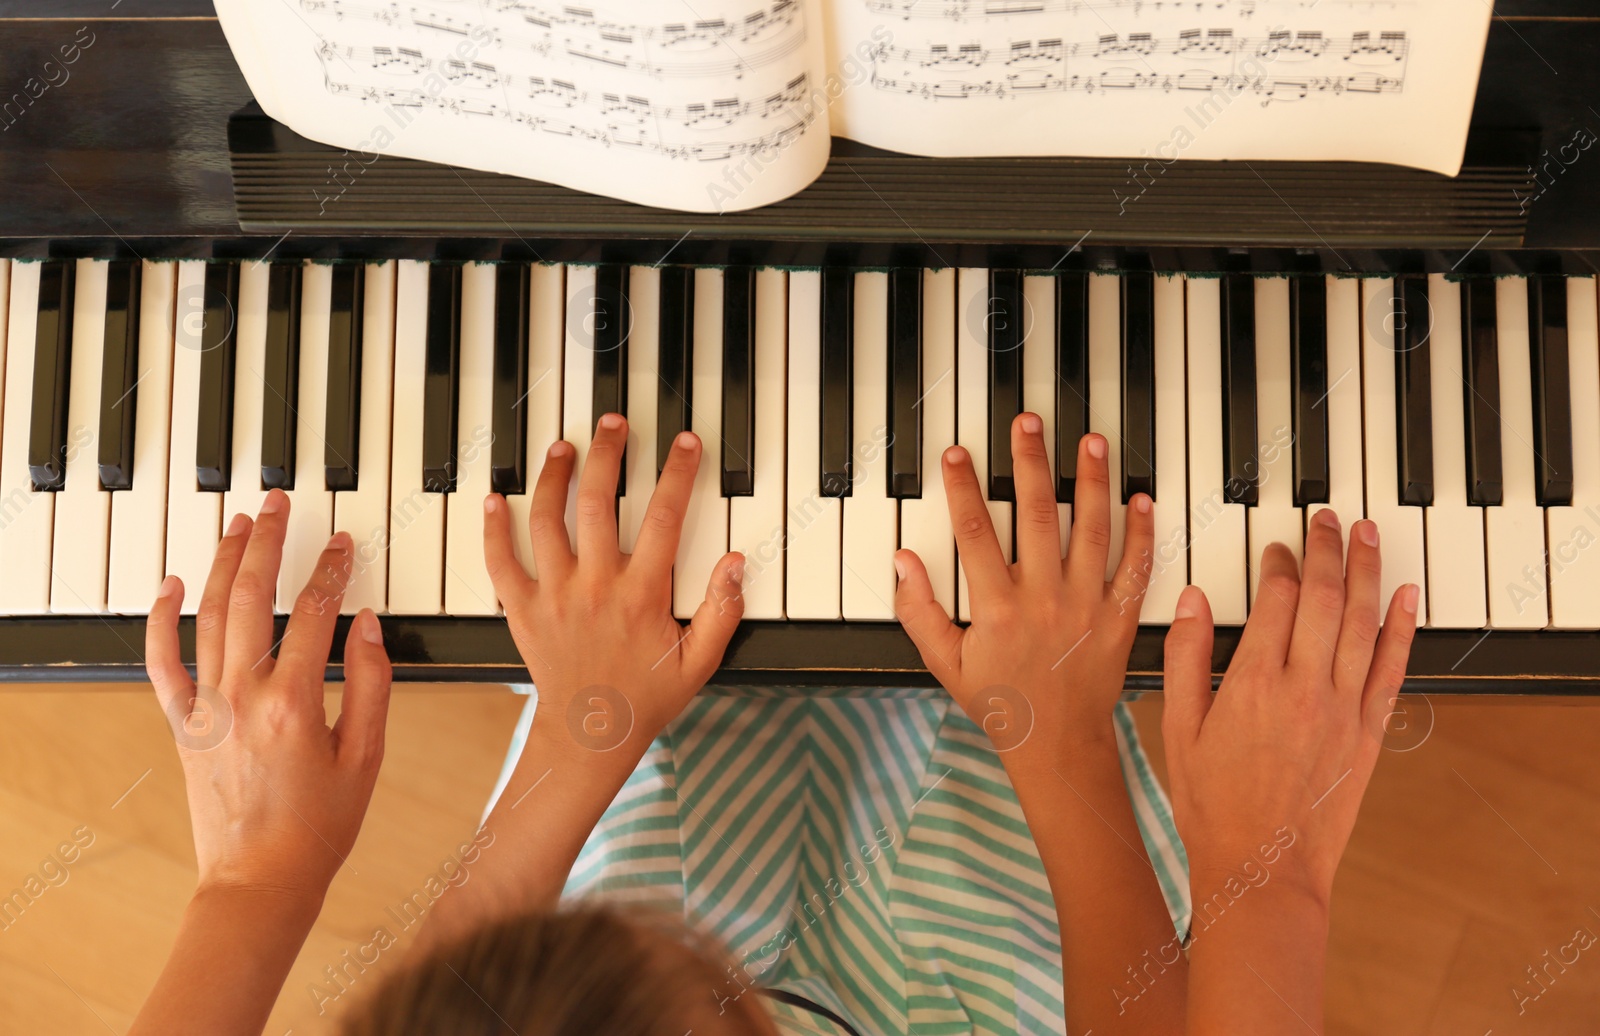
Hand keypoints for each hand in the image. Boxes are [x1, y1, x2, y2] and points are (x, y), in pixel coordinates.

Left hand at [145, 489, 392, 902]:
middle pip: (252, 596)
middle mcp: (242, 695)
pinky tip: (168, 584)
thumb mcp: (366, 756)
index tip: (344, 544)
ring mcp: (205, 707)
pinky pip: (161, 662)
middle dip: (267, 542)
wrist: (259, 880)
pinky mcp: (182, 724)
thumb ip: (370, 683)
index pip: (317, 612)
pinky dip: (159, 620)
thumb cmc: (318, 828)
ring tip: (237, 525)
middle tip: (277, 504)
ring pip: (208, 615)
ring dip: (222, 563)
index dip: (333, 570)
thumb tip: (366, 625)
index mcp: (294, 702)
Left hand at [482, 414, 744, 751]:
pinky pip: (501, 563)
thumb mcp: (700, 661)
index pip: (664, 518)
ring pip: (547, 521)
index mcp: (641, 595)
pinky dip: (493, 529)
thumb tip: (734, 563)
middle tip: (614, 423)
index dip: (677, 474)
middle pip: (600, 503)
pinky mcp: (523, 610)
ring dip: (553, 477)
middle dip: (609, 455)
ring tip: (562, 447)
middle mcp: (595, 587)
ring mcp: (555, 596)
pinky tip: (494, 500)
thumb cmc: (646, 698)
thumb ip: (721, 611)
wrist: (590, 736)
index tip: (684, 443)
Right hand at [893, 415, 1153, 759]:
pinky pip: (1136, 569)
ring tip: (1089, 442)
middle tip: (1027, 423)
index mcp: (997, 610)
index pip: (975, 534)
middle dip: (1030, 463)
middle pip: (1036, 516)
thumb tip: (902, 563)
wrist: (1056, 744)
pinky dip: (1142, 533)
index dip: (963, 488)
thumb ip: (919, 611)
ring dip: (1091, 483)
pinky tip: (1139, 499)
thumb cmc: (1001, 704)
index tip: (956, 454)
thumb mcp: (945, 663)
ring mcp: (1086, 606)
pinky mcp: (1119, 618)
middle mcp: (1044, 601)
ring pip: (1091, 531)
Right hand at [1160, 510, 1418, 905]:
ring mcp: (1343, 710)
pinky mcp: (1368, 733)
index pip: (1277, 599)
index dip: (1279, 563)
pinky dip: (1402, 628)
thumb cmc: (1212, 806)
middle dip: (1327, 550)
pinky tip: (1406, 596)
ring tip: (1368, 534)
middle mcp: (1305, 688)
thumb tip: (1193, 601)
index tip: (1276, 548)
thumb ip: (1187, 659)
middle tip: (1327, 520)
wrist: (1262, 869)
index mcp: (1253, 683)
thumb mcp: (1178, 729)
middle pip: (1325, 597)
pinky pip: (1392, 668)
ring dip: (1368, 571)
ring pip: (1363, 622)